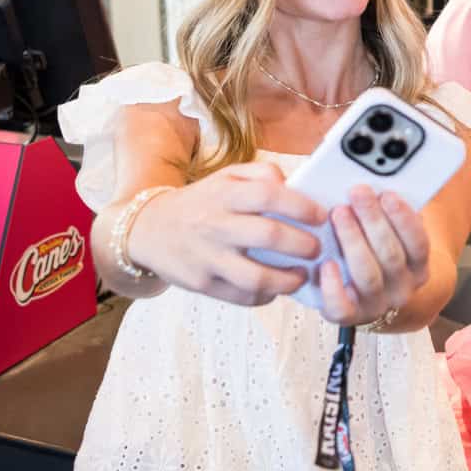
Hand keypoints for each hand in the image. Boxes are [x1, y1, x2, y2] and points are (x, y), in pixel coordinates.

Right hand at [127, 162, 326, 305]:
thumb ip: (261, 174)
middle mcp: (215, 225)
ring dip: (288, 280)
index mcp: (224, 195)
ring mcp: (208, 258)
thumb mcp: (225, 177)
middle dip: (303, 245)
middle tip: (317, 248)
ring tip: (302, 275)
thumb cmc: (200, 202)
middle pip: (268, 236)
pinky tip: (276, 288)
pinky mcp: (202, 284)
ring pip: (256, 276)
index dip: (301, 206)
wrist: (149, 229)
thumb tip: (293, 185)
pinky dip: (266, 295)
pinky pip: (242, 296)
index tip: (322, 216)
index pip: (269, 195)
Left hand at [319, 185, 430, 326]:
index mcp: (418, 265)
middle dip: (373, 220)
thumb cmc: (375, 250)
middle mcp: (402, 287)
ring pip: (368, 274)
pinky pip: (342, 306)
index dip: (404, 217)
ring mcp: (377, 303)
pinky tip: (325, 263)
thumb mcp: (390, 231)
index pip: (418, 242)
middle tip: (356, 192)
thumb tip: (364, 169)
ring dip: (353, 240)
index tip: (387, 193)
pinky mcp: (350, 316)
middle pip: (390, 254)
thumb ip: (384, 207)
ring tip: (338, 213)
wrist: (372, 296)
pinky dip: (333, 285)